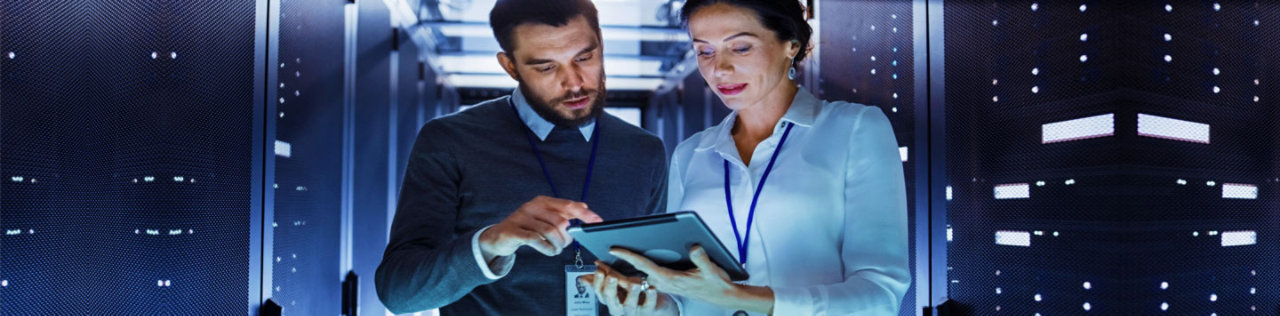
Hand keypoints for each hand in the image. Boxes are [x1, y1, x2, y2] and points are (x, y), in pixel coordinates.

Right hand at [477, 196, 602, 258]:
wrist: (499, 236)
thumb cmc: (526, 227)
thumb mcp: (545, 217)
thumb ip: (563, 212)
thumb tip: (584, 206)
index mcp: (542, 201)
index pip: (568, 205)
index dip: (585, 214)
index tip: (598, 221)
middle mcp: (532, 206)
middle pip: (560, 221)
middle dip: (567, 237)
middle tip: (565, 244)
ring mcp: (521, 217)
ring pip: (549, 232)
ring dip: (557, 245)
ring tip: (556, 249)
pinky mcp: (514, 231)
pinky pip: (536, 240)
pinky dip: (547, 248)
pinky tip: (549, 251)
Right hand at [578, 261, 675, 315]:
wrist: (656, 306)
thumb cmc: (634, 295)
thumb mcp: (618, 286)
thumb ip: (603, 280)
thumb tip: (582, 278)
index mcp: (611, 300)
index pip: (600, 293)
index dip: (598, 283)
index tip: (599, 271)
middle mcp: (620, 308)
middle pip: (611, 300)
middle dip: (610, 288)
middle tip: (612, 277)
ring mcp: (634, 311)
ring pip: (629, 305)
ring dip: (631, 294)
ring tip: (634, 283)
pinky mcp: (648, 311)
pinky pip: (648, 305)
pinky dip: (650, 297)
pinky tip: (651, 288)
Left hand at [610, 245, 773, 313]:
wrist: (722, 296)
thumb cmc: (716, 283)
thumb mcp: (712, 270)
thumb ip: (701, 259)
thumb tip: (694, 247)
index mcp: (670, 279)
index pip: (644, 266)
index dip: (628, 256)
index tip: (613, 248)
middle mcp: (663, 282)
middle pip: (636, 272)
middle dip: (617, 266)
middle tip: (597, 258)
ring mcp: (663, 284)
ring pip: (638, 276)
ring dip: (622, 270)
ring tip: (604, 261)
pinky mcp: (666, 283)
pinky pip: (645, 277)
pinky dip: (633, 272)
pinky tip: (624, 266)